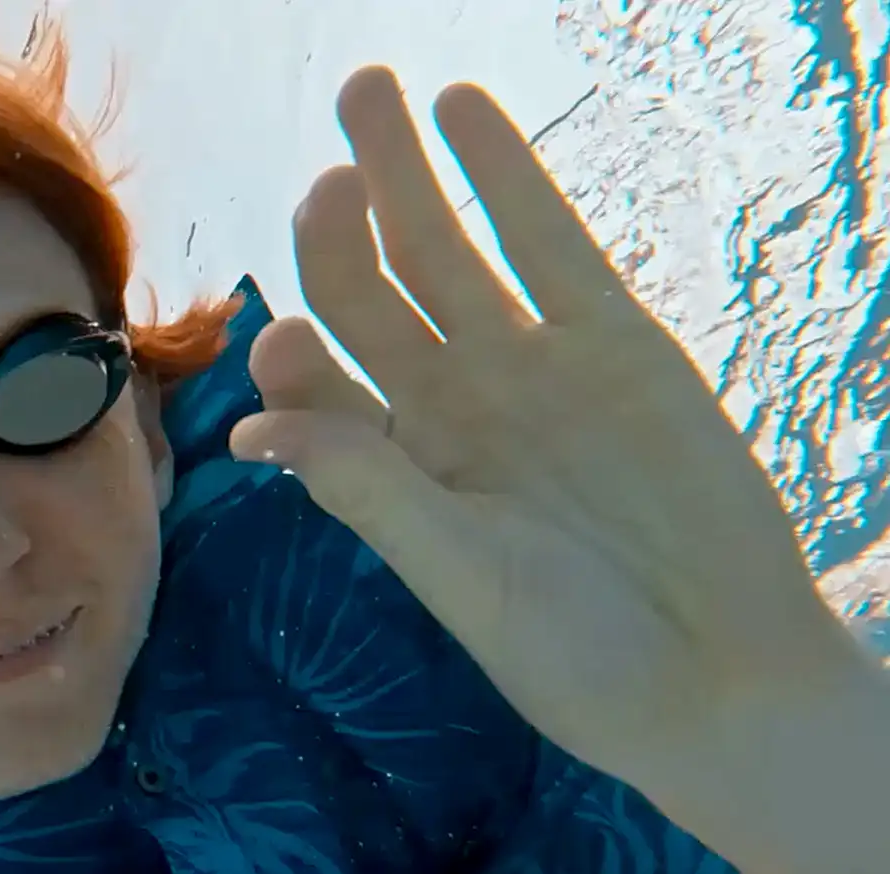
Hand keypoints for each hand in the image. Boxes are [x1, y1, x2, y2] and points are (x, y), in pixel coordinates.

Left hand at [227, 66, 866, 796]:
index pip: (321, 385)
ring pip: (445, 249)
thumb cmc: (580, 658)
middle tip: (326, 174)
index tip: (280, 342)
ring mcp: (525, 364)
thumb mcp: (465, 580)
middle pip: (370, 295)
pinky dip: (506, 178)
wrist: (722, 678)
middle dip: (336, 225)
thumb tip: (253, 430)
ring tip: (370, 94)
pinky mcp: (611, 338)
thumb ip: (370, 493)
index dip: (293, 353)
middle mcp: (446, 405)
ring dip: (404, 174)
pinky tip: (464, 116)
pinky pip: (546, 242)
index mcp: (394, 468)